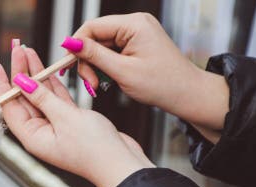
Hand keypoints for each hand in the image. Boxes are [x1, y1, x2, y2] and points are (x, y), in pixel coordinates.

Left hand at [0, 45, 153, 186]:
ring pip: (40, 96)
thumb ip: (41, 98)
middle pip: (23, 98)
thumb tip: (20, 82)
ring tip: (27, 52)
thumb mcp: (64, 118)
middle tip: (15, 49)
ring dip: (34, 74)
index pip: (9, 107)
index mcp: (32, 137)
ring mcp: (55, 127)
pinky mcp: (71, 122)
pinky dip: (51, 83)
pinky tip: (45, 68)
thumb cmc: (94, 149)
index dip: (2, 84)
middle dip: (19, 73)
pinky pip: (56, 99)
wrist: (120, 164)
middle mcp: (40, 133)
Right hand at [63, 13, 228, 139]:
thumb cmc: (162, 84)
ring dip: (95, 67)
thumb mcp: (122, 71)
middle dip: (87, 61)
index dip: (76, 46)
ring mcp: (136, 33)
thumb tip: (70, 43)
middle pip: (95, 37)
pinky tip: (108, 80)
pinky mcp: (136, 44)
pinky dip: (105, 67)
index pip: (92, 27)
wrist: (187, 94)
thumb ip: (94, 56)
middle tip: (90, 84)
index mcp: (134, 24)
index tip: (68, 67)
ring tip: (99, 85)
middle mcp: (135, 23)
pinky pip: (111, 51)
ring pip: (101, 46)